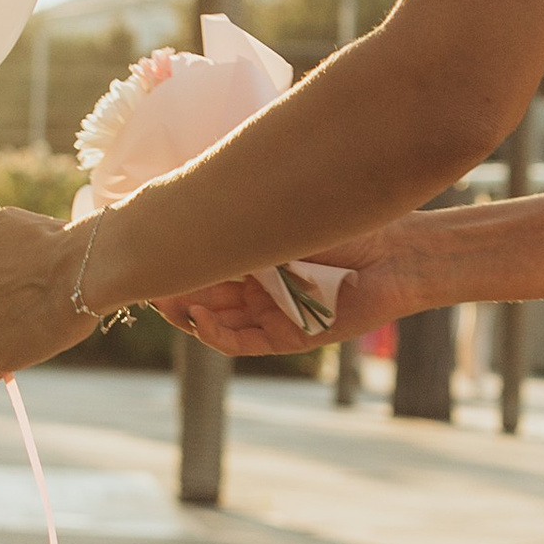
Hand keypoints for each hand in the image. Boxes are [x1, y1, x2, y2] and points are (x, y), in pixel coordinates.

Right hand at [161, 221, 418, 360]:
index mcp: (258, 251)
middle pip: (204, 291)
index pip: (205, 260)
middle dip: (174, 287)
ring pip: (218, 319)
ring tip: (167, 299)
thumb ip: (240, 216)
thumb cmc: (347, 221)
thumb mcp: (281, 214)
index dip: (175, 260)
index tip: (144, 251)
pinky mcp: (288, 336)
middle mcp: (262, 283)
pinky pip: (241, 342)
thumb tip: (185, 202)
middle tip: (147, 279)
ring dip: (189, 312)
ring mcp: (273, 312)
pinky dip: (217, 334)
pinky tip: (200, 319)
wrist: (398, 253)